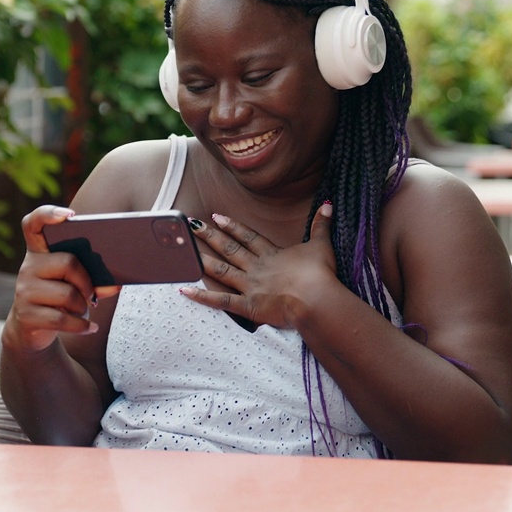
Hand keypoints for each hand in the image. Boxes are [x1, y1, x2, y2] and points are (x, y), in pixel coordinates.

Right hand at [3, 205, 120, 350]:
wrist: (30, 329)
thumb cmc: (58, 298)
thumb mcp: (73, 284)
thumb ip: (92, 278)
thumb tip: (114, 284)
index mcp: (38, 251)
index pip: (34, 224)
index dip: (48, 214)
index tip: (69, 215)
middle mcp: (28, 267)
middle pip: (68, 263)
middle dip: (87, 282)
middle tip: (91, 294)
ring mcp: (23, 291)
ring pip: (68, 294)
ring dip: (83, 306)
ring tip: (82, 310)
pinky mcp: (26, 315)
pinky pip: (63, 319)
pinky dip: (82, 326)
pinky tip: (90, 328)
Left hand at [182, 203, 337, 329]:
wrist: (317, 299)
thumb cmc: (321, 274)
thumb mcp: (321, 245)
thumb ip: (321, 225)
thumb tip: (327, 204)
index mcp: (273, 255)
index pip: (248, 237)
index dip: (232, 227)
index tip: (217, 216)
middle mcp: (257, 268)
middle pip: (230, 250)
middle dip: (210, 237)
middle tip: (192, 226)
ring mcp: (251, 287)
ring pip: (222, 271)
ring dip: (203, 260)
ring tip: (184, 252)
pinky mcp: (249, 306)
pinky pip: (221, 301)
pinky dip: (202, 296)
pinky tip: (183, 290)